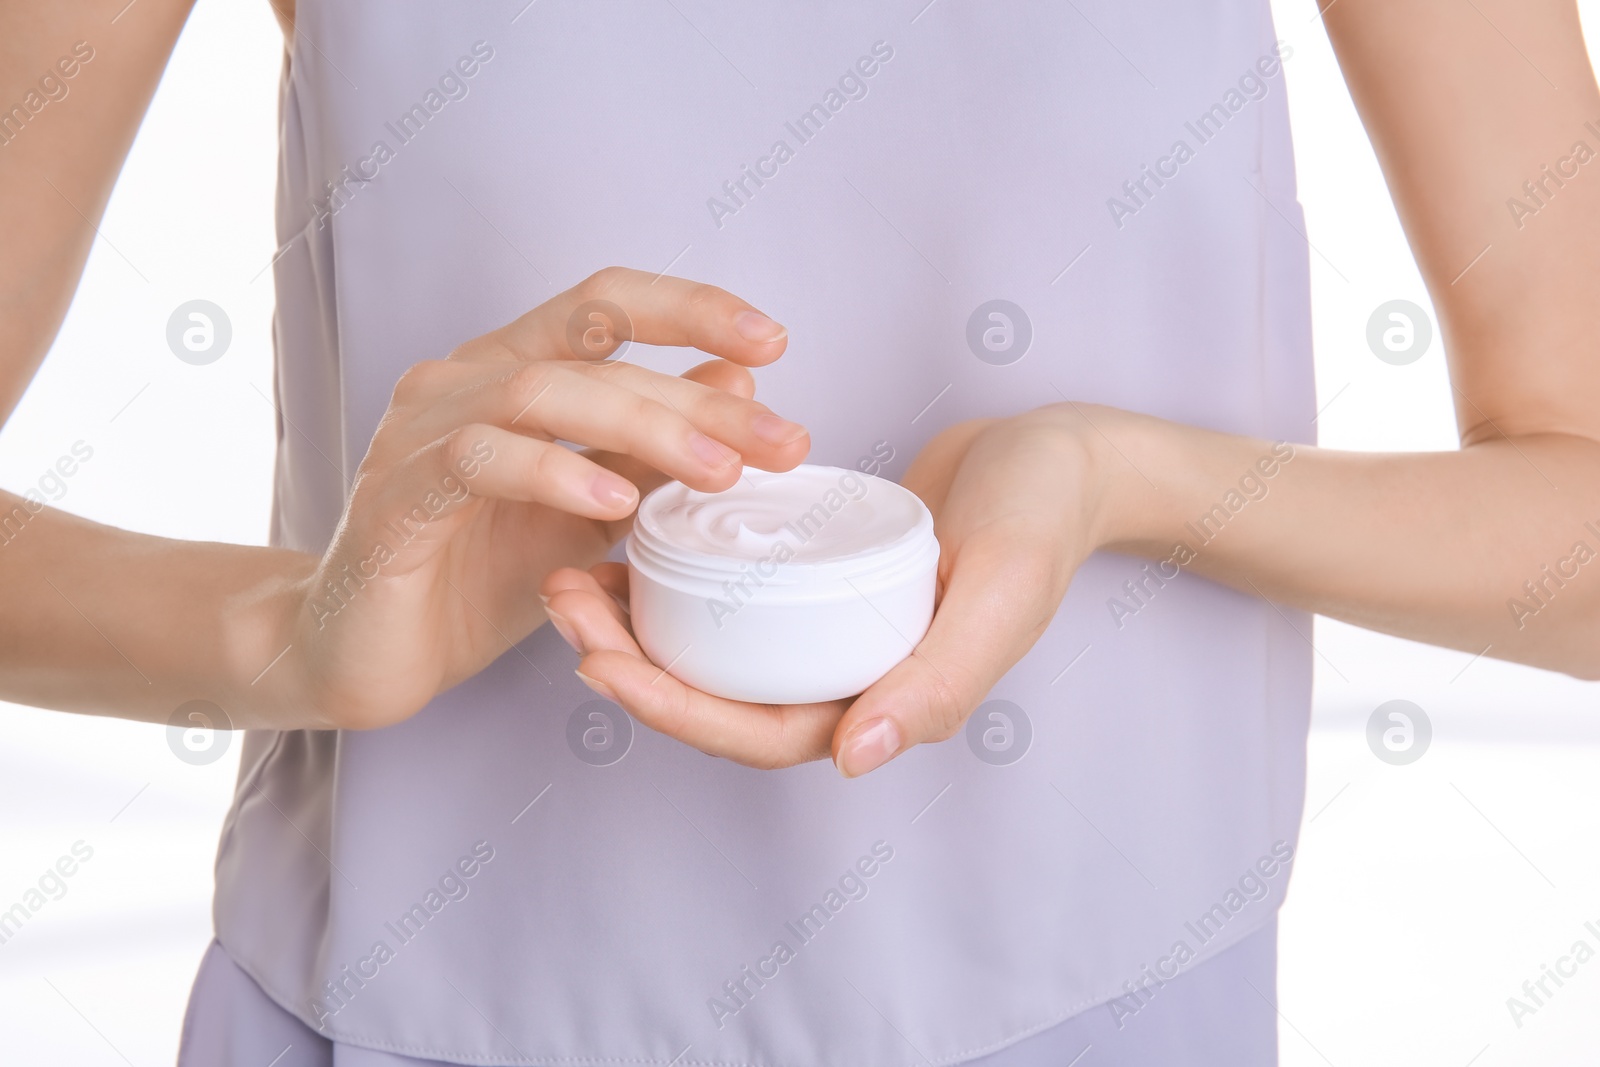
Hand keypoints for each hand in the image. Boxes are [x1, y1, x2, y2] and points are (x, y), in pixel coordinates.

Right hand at [268, 268, 810, 728]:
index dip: (689, 308)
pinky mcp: (397, 496)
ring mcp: (421, 433)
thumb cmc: (476, 573)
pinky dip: (555, 471)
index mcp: (508, 371)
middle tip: (783, 441)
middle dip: (696, 395)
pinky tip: (616, 501)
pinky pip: (480, 462)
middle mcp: (462, 381)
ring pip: (540, 392)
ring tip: (718, 473)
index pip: (604, 305)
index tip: (776, 340)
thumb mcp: (590, 506)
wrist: (366, 653)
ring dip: (643, 428)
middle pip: (588, 350)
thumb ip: (651, 446)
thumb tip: (740, 381)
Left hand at [543, 406, 1109, 772]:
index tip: (596, 662)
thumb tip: (852, 759)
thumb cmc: (1042, 519)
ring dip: (636, 623)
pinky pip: (731, 594)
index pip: (759, 732)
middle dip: (627, 664)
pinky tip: (621, 536)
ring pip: (713, 649)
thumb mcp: (1001, 590)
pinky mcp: (810, 578)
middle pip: (716, 695)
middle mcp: (844, 675)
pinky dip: (675, 574)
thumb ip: (941, 678)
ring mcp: (824, 628)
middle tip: (558, 604)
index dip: (673, 711)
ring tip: (567, 575)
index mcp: (883, 701)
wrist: (1059, 457)